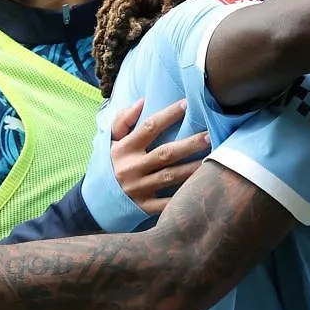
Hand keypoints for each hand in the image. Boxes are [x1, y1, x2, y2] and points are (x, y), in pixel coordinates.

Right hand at [108, 98, 209, 214]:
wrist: (95, 200)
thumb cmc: (109, 164)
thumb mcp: (109, 141)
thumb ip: (123, 120)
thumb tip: (142, 102)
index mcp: (124, 149)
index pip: (149, 128)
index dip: (168, 115)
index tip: (187, 104)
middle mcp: (132, 168)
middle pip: (165, 154)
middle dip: (189, 145)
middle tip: (209, 136)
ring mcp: (139, 189)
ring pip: (171, 177)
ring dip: (192, 168)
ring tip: (213, 159)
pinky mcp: (144, 207)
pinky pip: (167, 203)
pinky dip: (182, 197)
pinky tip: (200, 189)